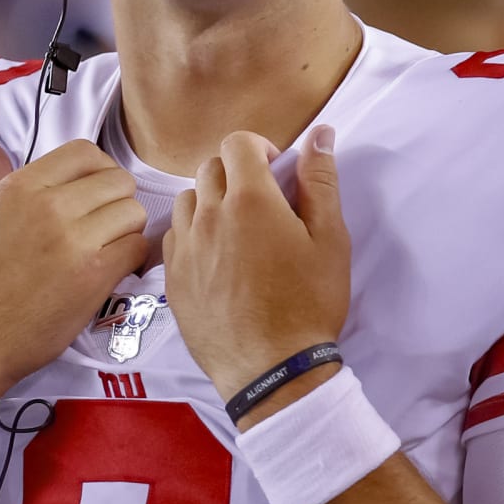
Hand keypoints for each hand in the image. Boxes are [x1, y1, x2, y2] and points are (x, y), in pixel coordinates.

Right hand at [0, 140, 147, 418]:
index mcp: (18, 188)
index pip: (84, 153)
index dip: (96, 169)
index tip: (91, 190)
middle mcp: (50, 208)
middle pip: (118, 181)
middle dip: (116, 199)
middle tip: (104, 222)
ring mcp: (74, 242)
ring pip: (133, 212)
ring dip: (127, 228)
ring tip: (108, 246)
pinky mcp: (93, 277)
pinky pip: (136, 248)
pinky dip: (132, 257)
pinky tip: (113, 268)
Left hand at [164, 127, 350, 419]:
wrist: (273, 370)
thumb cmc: (310, 304)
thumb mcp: (331, 240)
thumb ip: (321, 181)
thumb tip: (321, 133)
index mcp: (251, 200)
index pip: (237, 143)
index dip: (258, 148)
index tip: (274, 170)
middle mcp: (209, 216)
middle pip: (210, 167)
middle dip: (236, 173)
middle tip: (261, 203)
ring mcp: (185, 248)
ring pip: (187, 200)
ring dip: (210, 201)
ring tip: (235, 230)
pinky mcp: (171, 278)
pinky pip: (173, 236)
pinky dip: (193, 234)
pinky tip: (216, 258)